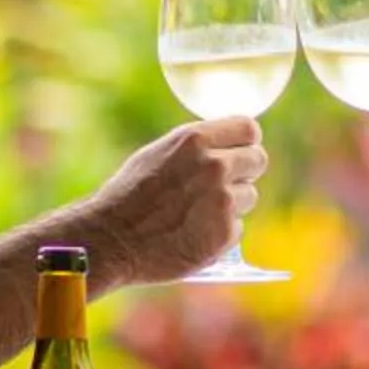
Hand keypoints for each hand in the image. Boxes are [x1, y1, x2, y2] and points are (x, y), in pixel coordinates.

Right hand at [82, 117, 266, 287]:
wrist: (110, 240)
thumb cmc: (128, 196)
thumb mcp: (158, 154)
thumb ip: (195, 148)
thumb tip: (225, 147)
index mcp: (195, 140)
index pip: (249, 129)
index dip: (245, 141)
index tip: (239, 151)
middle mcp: (214, 166)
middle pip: (258, 160)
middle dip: (244, 171)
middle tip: (222, 185)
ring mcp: (223, 201)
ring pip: (249, 196)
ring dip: (231, 204)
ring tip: (195, 213)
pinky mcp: (224, 233)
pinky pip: (237, 228)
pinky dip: (220, 233)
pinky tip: (192, 234)